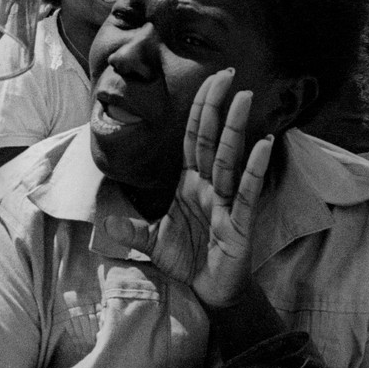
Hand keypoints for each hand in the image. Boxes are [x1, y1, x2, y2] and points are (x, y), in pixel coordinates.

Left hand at [149, 68, 273, 307]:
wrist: (209, 294)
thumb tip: (103, 223)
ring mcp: (227, 203)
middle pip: (213, 140)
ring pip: (230, 158)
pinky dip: (256, 167)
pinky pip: (248, 191)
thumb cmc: (188, 261)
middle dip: (218, 107)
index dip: (199, 110)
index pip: (194, 139)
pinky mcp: (240, 223)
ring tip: (244, 97)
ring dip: (236, 128)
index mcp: (190, 184)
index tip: (210, 80)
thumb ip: (131, 230)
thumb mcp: (152, 243)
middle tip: (229, 73)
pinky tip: (265, 142)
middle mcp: (210, 187)